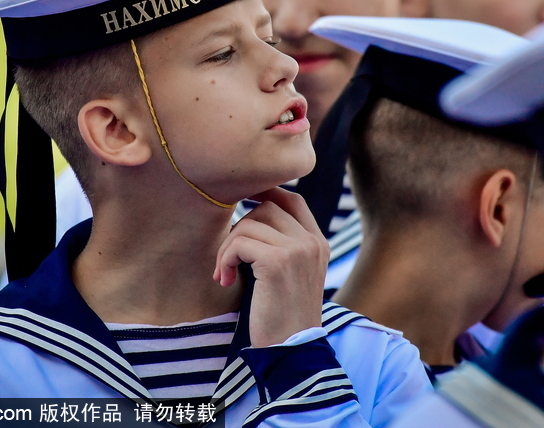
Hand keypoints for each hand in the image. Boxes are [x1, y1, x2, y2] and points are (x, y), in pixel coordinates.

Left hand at [214, 187, 329, 346]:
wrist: (291, 350)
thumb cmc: (283, 316)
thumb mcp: (291, 274)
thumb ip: (281, 245)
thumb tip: (249, 216)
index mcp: (318, 243)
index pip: (293, 199)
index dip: (265, 192)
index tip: (241, 203)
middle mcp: (312, 242)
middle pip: (267, 207)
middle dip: (240, 228)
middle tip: (229, 259)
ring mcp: (297, 250)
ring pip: (249, 223)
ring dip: (228, 247)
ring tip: (225, 273)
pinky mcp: (278, 262)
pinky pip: (240, 243)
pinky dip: (225, 259)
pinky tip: (226, 280)